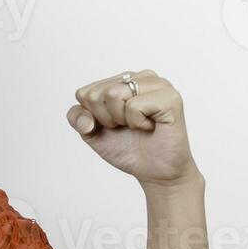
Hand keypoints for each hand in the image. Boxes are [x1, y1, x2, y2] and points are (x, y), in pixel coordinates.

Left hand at [65, 69, 202, 190]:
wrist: (154, 171)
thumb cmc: (128, 148)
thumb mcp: (93, 133)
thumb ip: (78, 118)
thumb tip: (86, 118)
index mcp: (122, 81)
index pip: (85, 93)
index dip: (93, 117)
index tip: (113, 125)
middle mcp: (140, 77)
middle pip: (96, 94)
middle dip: (106, 119)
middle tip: (128, 127)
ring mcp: (157, 84)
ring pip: (113, 94)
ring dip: (122, 120)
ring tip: (140, 125)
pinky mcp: (170, 97)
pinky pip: (133, 106)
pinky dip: (137, 123)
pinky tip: (151, 126)